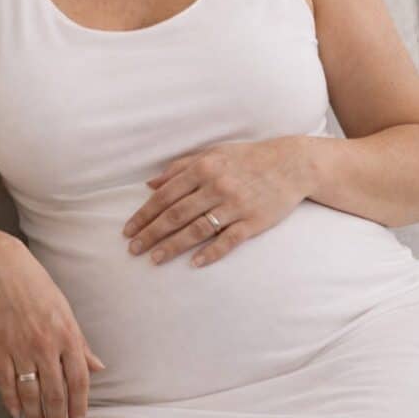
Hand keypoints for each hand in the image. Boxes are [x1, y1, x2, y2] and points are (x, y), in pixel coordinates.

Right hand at [0, 236, 105, 417]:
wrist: (5, 271)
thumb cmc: (40, 290)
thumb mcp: (67, 313)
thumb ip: (81, 344)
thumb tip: (99, 368)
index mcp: (67, 335)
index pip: (79, 379)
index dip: (79, 404)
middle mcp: (46, 344)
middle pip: (55, 392)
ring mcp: (20, 347)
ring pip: (30, 392)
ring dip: (35, 415)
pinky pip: (6, 382)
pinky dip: (11, 401)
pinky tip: (17, 413)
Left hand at [121, 136, 309, 267]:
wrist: (291, 164)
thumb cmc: (246, 158)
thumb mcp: (211, 154)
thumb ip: (179, 168)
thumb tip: (150, 185)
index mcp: (203, 168)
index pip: (165, 196)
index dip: (144, 215)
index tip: (128, 230)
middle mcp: (216, 186)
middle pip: (175, 215)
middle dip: (151, 234)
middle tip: (133, 249)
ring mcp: (235, 205)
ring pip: (197, 230)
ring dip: (173, 246)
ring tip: (154, 259)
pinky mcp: (253, 221)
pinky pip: (228, 240)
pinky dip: (211, 253)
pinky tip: (194, 263)